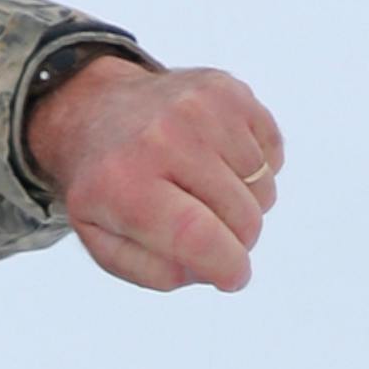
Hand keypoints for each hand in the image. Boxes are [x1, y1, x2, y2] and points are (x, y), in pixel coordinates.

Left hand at [24, 57, 282, 293]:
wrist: (96, 110)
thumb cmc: (106, 188)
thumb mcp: (104, 241)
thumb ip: (155, 271)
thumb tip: (214, 271)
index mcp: (123, 184)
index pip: (196, 235)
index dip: (227, 266)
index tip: (233, 277)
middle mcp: (163, 138)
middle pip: (241, 217)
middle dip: (236, 240)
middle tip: (208, 231)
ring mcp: (200, 108)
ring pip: (263, 187)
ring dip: (244, 203)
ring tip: (204, 190)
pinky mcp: (229, 90)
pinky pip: (272, 154)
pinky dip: (255, 169)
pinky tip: (218, 161)